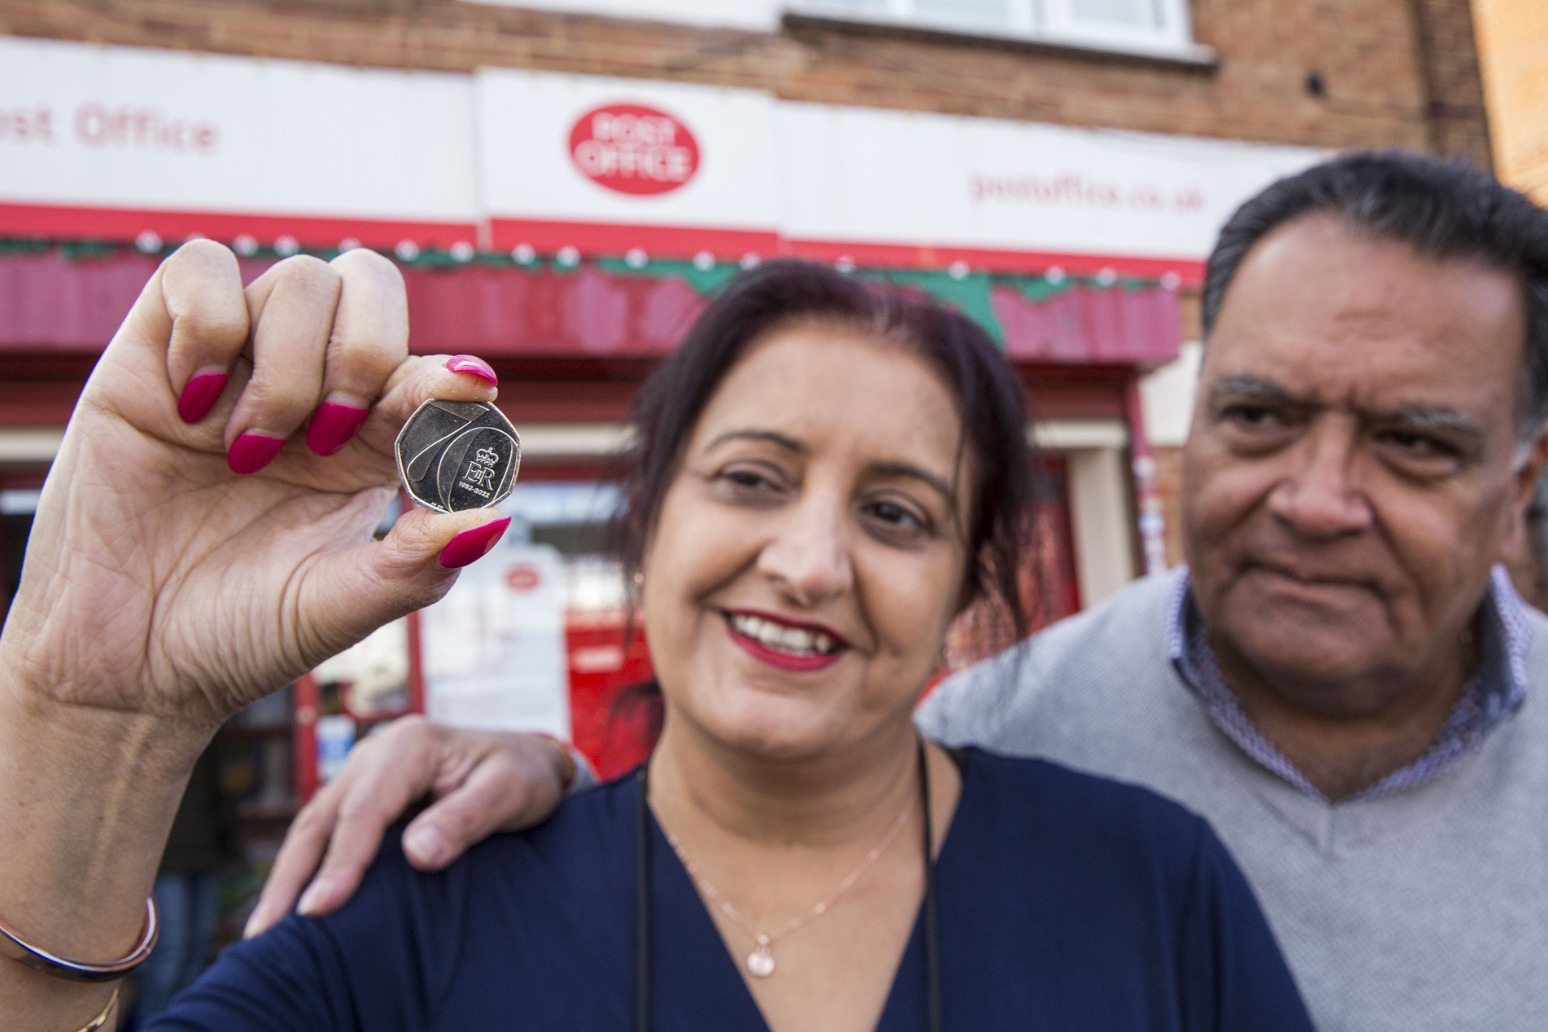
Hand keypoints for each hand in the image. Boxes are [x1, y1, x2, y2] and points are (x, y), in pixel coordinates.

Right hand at [0, 241, 508, 731]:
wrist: (124, 666)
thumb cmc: (238, 635)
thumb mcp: (339, 607)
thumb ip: (418, 563)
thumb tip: (494, 514)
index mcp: (372, 443)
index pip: (429, 372)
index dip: (449, 377)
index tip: (466, 391)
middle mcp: (312, 390)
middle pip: (373, 285)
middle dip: (368, 353)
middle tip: (329, 438)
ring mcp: (237, 366)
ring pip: (300, 280)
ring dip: (288, 368)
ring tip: (248, 452)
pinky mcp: (154, 354)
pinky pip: (198, 268)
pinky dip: (208, 324)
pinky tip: (192, 405)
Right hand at [244, 716, 574, 936]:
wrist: (530, 761)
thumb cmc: (523, 775)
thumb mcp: (509, 791)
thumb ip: (465, 818)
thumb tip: (418, 854)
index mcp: (410, 744)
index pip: (364, 808)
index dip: (340, 861)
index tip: (319, 909)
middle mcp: (377, 752)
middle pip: (323, 816)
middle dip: (292, 876)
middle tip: (267, 933)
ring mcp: (365, 772)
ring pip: (314, 824)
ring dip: (288, 875)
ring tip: (264, 930)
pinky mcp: (364, 794)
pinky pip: (327, 830)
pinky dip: (306, 866)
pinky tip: (293, 904)